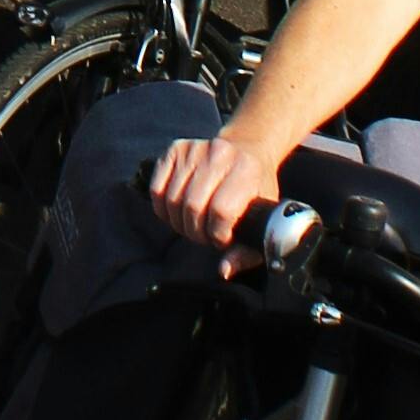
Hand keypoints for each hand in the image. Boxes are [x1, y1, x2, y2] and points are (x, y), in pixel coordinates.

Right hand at [150, 119, 278, 244]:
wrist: (248, 149)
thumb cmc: (255, 190)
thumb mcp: (262, 219)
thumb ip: (246, 251)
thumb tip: (224, 270)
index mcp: (247, 170)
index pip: (221, 210)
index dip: (217, 234)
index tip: (221, 239)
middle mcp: (221, 154)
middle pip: (193, 206)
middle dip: (196, 232)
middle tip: (205, 235)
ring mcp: (196, 149)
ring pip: (172, 200)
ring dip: (179, 223)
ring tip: (193, 225)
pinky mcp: (176, 149)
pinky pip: (157, 189)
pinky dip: (163, 209)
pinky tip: (178, 212)